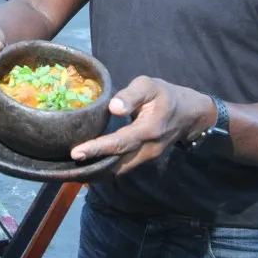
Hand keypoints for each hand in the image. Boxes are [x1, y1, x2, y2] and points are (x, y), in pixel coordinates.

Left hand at [70, 76, 215, 174]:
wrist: (190, 114)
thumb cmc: (166, 95)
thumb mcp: (150, 86)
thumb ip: (132, 95)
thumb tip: (114, 108)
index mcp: (148, 129)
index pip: (120, 143)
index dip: (97, 148)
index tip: (76, 153)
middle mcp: (148, 149)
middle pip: (117, 163)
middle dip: (92, 167)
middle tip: (66, 168)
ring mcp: (147, 157)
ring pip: (120, 169)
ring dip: (98, 171)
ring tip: (73, 170)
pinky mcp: (144, 158)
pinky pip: (124, 166)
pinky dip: (107, 168)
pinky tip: (90, 166)